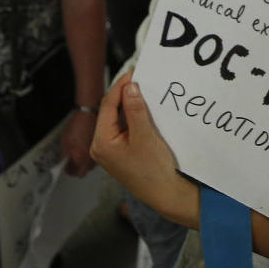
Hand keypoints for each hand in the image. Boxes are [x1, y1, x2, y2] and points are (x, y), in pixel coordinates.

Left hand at [61, 109, 96, 176]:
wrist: (91, 114)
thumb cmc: (78, 125)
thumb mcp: (66, 141)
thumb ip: (65, 155)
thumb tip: (65, 163)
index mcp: (82, 159)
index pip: (77, 173)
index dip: (70, 172)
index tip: (67, 168)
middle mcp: (93, 159)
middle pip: (85, 170)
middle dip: (79, 167)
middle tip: (73, 161)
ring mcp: (99, 153)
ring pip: (92, 164)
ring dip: (86, 161)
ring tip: (81, 152)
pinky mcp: (104, 147)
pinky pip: (97, 155)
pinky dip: (92, 154)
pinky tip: (88, 146)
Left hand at [90, 71, 192, 219]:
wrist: (167, 195)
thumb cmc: (155, 170)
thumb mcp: (145, 136)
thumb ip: (135, 110)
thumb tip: (129, 87)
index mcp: (101, 143)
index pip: (107, 106)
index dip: (120, 86)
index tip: (133, 72)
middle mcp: (101, 147)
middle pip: (110, 111)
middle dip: (124, 94)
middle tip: (139, 77)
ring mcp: (111, 151)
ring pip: (118, 119)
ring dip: (129, 105)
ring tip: (142, 89)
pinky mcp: (122, 152)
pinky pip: (124, 128)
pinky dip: (133, 116)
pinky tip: (143, 107)